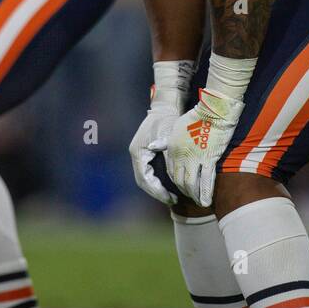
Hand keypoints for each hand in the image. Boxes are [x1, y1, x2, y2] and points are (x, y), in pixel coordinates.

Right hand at [128, 62, 192, 204]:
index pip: (144, 178)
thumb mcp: (169, 137)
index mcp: (138, 151)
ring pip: (145, 177)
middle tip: (172, 200)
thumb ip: (168, 154)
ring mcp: (139, 154)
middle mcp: (136, 154)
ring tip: (171, 196)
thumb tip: (171, 172)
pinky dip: (157, 180)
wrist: (164, 107)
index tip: (170, 198)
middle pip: (143, 181)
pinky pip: (149, 171)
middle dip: (157, 192)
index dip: (157, 191)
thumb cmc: (167, 120)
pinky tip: (169, 185)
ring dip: (157, 188)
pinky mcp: (145, 153)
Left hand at [163, 86, 242, 206]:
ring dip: (195, 195)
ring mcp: (195, 159)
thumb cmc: (196, 117)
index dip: (177, 181)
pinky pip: (206, 181)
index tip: (181, 187)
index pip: (172, 171)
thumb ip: (165, 141)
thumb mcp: (176, 127)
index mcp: (172, 148)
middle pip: (180, 180)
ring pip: (192, 183)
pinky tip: (206, 201)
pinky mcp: (209, 159)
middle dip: (185, 191)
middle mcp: (181, 156)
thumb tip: (152, 147)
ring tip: (199, 203)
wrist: (213, 112)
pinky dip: (205, 192)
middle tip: (190, 197)